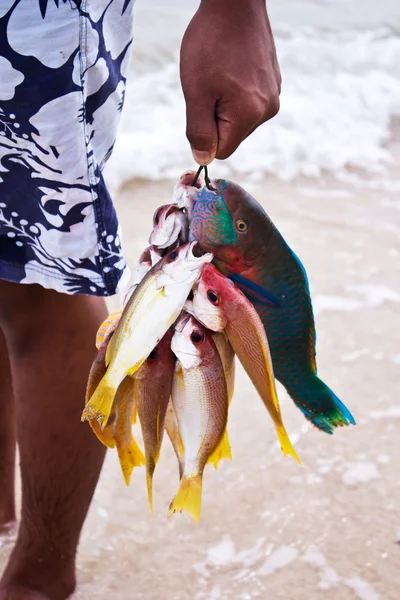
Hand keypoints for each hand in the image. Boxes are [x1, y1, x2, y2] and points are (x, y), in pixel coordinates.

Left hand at [180, 0, 280, 164]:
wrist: (235, 2)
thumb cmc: (211, 44)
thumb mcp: (195, 92)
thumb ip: (199, 131)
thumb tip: (203, 160)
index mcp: (249, 115)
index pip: (221, 150)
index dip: (204, 134)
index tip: (200, 104)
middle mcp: (267, 110)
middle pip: (231, 135)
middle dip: (214, 117)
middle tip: (209, 84)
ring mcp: (273, 95)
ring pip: (239, 119)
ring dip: (224, 104)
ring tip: (221, 72)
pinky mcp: (274, 82)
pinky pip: (249, 101)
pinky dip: (236, 91)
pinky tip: (232, 67)